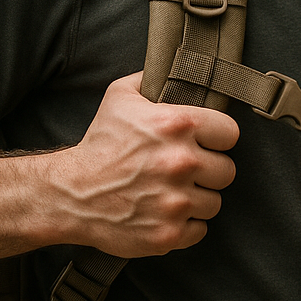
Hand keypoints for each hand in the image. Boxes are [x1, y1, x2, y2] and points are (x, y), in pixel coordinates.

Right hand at [50, 72, 238, 256]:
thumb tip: (174, 68)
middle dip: (208, 171)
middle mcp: (181, 163)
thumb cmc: (98, 145)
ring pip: (214, 203)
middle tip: (185, 172)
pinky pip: (199, 230)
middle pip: (227, 171)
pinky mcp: (169, 233)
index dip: (217, 139)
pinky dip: (186, 225)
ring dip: (197, 199)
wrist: (71, 194)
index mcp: (177, 125)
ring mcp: (176, 202)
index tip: (204, 144)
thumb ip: (151, 79)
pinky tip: (166, 213)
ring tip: (172, 193)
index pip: (230, 133)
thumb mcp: (119, 97)